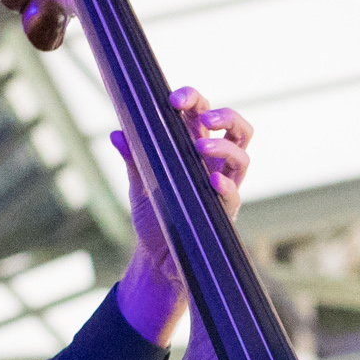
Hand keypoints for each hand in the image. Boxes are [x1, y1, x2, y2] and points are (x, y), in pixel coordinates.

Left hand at [111, 88, 250, 340]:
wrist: (157, 260)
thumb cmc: (153, 217)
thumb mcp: (138, 185)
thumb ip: (133, 158)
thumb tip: (117, 133)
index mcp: (194, 149)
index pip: (203, 114)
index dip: (194, 100)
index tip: (174, 99)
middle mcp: (214, 165)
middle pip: (236, 129)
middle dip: (225, 115)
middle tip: (205, 116)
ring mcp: (222, 188)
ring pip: (243, 156)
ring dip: (225, 147)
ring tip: (202, 146)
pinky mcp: (222, 214)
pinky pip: (234, 196)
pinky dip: (226, 186)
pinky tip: (213, 181)